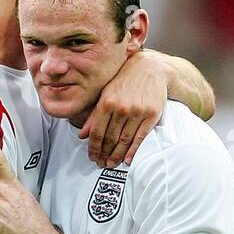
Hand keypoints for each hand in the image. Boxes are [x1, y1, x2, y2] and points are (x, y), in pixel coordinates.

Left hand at [78, 49, 166, 167]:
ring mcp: (137, 112)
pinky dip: (133, 151)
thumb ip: (94, 115)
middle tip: (101, 164)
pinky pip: (140, 137)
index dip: (93, 147)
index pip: (96, 132)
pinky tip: (127, 160)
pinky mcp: (151, 115)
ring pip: (124, 140)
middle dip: (104, 154)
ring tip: (111, 164)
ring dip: (116, 155)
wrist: (151, 68)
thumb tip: (82, 135)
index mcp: (106, 102)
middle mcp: (121, 108)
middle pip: (110, 138)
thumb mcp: (106, 93)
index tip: (92, 156)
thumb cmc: (125, 81)